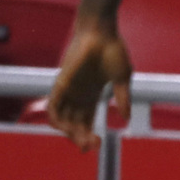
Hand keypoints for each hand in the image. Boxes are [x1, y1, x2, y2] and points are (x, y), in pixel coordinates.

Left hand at [47, 18, 129, 150]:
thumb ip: (123, 98)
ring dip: (70, 133)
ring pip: (62, 119)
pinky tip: (67, 129)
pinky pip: (52, 107)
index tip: (97, 146)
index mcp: (92, 94)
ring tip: (82, 141)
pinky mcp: (61, 84)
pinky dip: (57, 120)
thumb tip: (126, 117)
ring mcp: (68, 90)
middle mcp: (78, 95)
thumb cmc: (113, 50)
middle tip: (91, 147)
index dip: (88, 134)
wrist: (101, 32)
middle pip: (74, 123)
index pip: (86, 120)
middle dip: (81, 138)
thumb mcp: (122, 78)